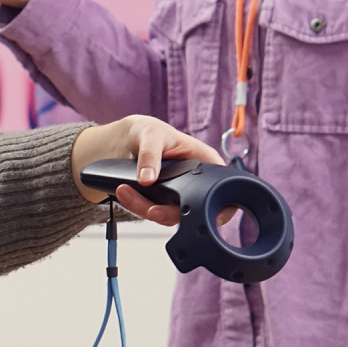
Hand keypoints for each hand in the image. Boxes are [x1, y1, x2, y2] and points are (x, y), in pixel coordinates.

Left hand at [69, 115, 222, 224]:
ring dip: (146, 209)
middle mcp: (197, 181)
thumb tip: (147, 180)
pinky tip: (125, 194)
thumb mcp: (151, 135)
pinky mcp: (164, 201)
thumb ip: (150, 155)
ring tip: (125, 192)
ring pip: (171, 215)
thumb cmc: (148, 131)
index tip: (192, 212)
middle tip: (150, 210)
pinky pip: (154, 212)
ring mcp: (181, 194)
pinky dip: (138, 206)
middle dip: (169, 214)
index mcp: (206, 161)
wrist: (128, 139)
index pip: (222, 190)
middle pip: (194, 210)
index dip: (215, 209)